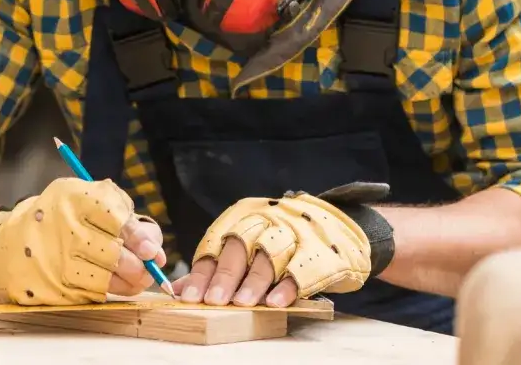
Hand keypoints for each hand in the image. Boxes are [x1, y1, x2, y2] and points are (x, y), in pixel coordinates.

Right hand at [0, 176, 167, 304]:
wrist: (11, 241)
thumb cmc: (61, 216)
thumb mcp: (86, 199)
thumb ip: (123, 214)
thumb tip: (155, 251)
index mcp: (75, 199)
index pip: (118, 221)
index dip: (140, 239)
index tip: (153, 253)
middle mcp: (64, 230)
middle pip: (116, 256)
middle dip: (138, 266)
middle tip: (146, 268)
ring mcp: (56, 262)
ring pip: (107, 281)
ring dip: (127, 283)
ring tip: (132, 278)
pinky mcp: (51, 289)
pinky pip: (92, 295)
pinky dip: (105, 292)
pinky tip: (107, 283)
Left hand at [172, 187, 383, 307]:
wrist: (339, 224)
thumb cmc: (282, 238)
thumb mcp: (248, 243)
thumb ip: (218, 263)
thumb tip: (181, 289)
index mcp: (243, 216)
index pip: (216, 245)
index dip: (202, 272)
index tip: (189, 296)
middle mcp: (266, 220)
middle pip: (240, 247)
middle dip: (225, 275)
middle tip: (213, 301)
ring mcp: (295, 234)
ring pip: (269, 257)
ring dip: (254, 282)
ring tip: (242, 304)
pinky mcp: (320, 253)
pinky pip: (301, 270)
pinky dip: (286, 287)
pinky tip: (274, 303)